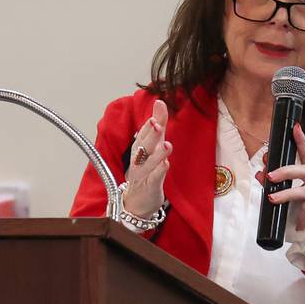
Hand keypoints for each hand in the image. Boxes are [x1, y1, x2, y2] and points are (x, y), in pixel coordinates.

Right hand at [122, 99, 170, 216]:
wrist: (138, 201)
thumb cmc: (146, 170)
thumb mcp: (153, 145)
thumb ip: (158, 125)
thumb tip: (160, 101)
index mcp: (138, 149)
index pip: (142, 135)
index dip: (149, 126)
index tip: (156, 115)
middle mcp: (138, 161)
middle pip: (143, 147)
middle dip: (150, 136)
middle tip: (158, 125)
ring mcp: (142, 174)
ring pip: (148, 163)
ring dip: (157, 154)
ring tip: (167, 144)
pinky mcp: (149, 187)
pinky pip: (154, 179)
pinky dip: (158, 172)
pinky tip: (165, 165)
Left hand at [267, 123, 304, 257]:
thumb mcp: (289, 200)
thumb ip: (278, 186)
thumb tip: (261, 173)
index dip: (302, 141)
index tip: (295, 127)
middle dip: (286, 171)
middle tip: (270, 176)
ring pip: (304, 191)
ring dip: (285, 195)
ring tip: (272, 198)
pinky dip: (299, 216)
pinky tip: (298, 223)